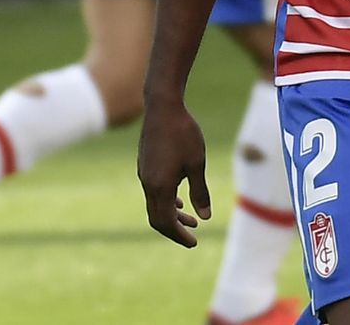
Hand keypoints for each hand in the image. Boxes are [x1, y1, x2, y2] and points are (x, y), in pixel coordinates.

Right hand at [137, 100, 210, 247]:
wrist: (162, 106)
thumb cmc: (183, 133)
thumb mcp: (197, 164)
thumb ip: (200, 192)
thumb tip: (205, 217)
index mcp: (160, 186)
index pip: (166, 222)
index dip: (179, 235)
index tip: (194, 242)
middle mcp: (148, 182)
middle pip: (157, 218)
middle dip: (175, 229)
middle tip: (192, 236)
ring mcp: (144, 173)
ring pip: (155, 204)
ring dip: (172, 214)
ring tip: (191, 219)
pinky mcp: (145, 164)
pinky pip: (153, 191)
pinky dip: (166, 201)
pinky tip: (179, 199)